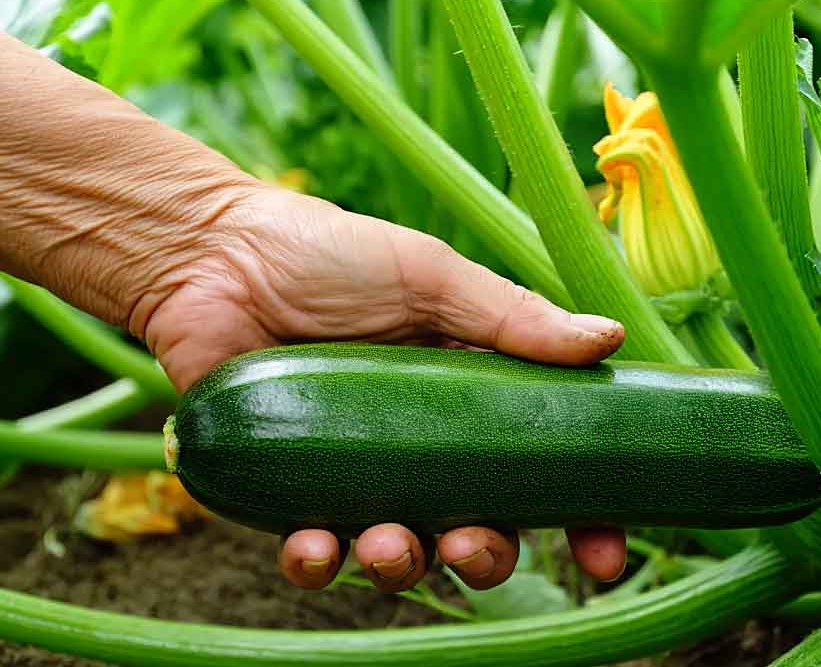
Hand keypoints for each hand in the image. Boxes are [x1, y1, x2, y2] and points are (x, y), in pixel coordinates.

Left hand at [131, 184, 628, 591]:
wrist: (211, 254)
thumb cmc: (324, 254)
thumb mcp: (430, 276)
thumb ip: (512, 317)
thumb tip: (609, 339)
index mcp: (463, 397)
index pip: (533, 469)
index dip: (575, 517)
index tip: (604, 552)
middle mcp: (416, 444)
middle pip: (474, 527)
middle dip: (484, 556)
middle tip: (471, 544)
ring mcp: (352, 471)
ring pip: (397, 551)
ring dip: (401, 565)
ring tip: (386, 544)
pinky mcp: (285, 489)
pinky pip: (311, 549)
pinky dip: (316, 560)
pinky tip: (312, 545)